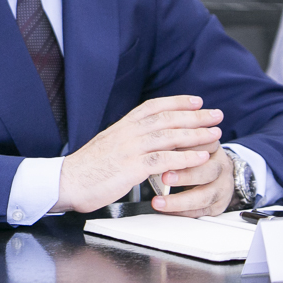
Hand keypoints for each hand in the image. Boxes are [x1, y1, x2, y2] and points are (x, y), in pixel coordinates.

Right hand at [55, 96, 222, 212]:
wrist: (67, 181)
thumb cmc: (86, 169)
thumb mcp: (107, 146)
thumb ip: (126, 140)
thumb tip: (145, 139)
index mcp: (121, 126)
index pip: (153, 106)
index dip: (176, 102)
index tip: (196, 101)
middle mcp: (127, 133)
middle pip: (166, 118)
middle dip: (195, 116)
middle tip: (216, 114)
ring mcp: (129, 149)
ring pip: (169, 136)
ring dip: (195, 134)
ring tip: (215, 133)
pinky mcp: (131, 167)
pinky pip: (164, 160)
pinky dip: (185, 158)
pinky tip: (200, 157)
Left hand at [152, 142, 233, 217]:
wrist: (218, 171)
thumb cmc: (196, 155)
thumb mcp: (189, 143)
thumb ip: (175, 141)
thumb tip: (154, 140)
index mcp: (213, 148)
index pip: (202, 148)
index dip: (185, 152)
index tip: (165, 154)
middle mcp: (221, 168)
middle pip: (207, 172)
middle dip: (186, 176)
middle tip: (164, 178)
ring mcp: (222, 188)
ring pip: (204, 197)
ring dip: (179, 201)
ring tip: (158, 202)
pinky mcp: (218, 206)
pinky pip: (200, 212)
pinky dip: (181, 212)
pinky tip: (165, 210)